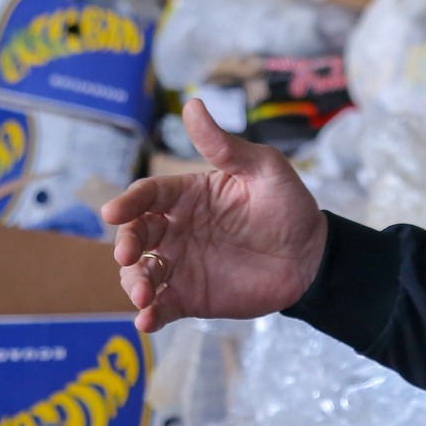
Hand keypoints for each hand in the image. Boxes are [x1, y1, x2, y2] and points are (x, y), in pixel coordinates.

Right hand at [101, 98, 327, 332]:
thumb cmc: (288, 205)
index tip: (113, 212)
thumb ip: (225, 145)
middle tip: (127, 254)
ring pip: (141, 272)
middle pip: (136, 234)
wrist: (312, 256)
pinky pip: (162, 306)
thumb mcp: (263, 168)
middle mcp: (177, 229)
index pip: (148, 195)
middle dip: (125, 243)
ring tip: (144, 295)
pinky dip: (148, 315)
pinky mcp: (190, 297)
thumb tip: (192, 104)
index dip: (128, 202)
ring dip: (134, 283)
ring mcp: (181, 265)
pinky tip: (146, 320)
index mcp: (188, 195)